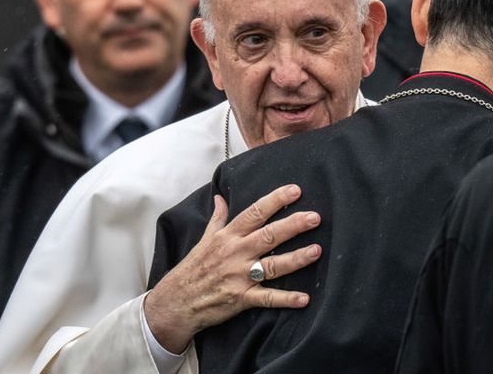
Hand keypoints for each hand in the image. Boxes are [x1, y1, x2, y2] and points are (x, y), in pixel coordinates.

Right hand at [144, 184, 321, 352]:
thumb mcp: (204, 239)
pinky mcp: (242, 298)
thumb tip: (220, 197)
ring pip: (272, 265)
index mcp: (228, 236)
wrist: (175, 302)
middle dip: (292, 226)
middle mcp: (235, 253)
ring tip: (317, 251)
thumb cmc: (192, 269)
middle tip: (314, 217)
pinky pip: (267, 298)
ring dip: (296, 259)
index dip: (275, 200)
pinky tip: (304, 298)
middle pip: (268, 236)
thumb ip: (217, 218)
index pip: (254, 213)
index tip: (295, 190)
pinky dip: (286, 299)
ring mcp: (239, 276)